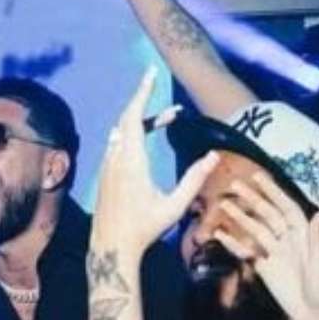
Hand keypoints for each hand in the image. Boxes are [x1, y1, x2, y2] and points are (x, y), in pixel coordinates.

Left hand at [91, 67, 219, 257]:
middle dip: (148, 103)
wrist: (111, 247)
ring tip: (169, 118)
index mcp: (132, 161)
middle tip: (175, 105)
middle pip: (127, 119)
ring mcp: (107, 166)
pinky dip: (132, 133)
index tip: (151, 72)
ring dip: (143, 120)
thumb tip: (214, 156)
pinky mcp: (104, 174)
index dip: (143, 92)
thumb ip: (194, 179)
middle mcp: (116, 159)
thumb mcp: (175, 205)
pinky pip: (117, 143)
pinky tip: (146, 138)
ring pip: (121, 131)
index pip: (134, 116)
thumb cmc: (144, 228)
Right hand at [213, 172, 318, 319]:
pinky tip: (220, 235)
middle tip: (234, 185)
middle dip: (252, 199)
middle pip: (267, 214)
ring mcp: (274, 251)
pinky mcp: (263, 266)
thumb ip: (317, 239)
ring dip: (239, 217)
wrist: (314, 312)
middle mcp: (287, 238)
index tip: (259, 177)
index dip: (273, 192)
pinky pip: (246, 251)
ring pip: (254, 229)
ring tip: (223, 205)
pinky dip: (233, 243)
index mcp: (302, 233)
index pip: (286, 207)